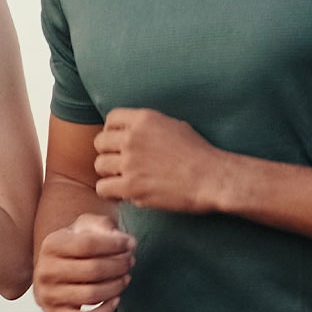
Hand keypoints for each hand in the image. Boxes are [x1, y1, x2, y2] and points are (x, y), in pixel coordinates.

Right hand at [34, 213, 135, 311]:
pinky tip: (116, 299)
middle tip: (131, 261)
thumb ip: (104, 226)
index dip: (115, 244)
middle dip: (119, 265)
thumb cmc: (77, 245)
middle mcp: (45, 271)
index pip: (88, 244)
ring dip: (116, 286)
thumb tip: (126, 242)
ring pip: (91, 295)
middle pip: (92, 270)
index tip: (130, 244)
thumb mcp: (86, 227)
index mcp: (51, 244)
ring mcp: (48, 296)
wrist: (56, 268)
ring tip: (126, 278)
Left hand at [94, 107, 217, 210]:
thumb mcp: (175, 126)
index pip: (112, 118)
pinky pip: (103, 188)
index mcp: (144, 119)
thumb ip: (150, 127)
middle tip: (119, 163)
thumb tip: (136, 132)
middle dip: (108, 153)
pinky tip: (122, 193)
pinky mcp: (131, 186)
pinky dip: (111, 191)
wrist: (211, 178)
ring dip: (109, 173)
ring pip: (99, 165)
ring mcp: (130, 162)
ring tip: (121, 178)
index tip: (118, 142)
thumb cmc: (200, 153)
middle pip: (100, 142)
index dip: (112, 131)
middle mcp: (133, 138)